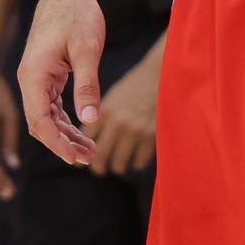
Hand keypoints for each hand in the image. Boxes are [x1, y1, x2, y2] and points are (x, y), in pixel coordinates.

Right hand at [17, 0, 106, 165]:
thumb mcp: (87, 49)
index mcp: (33, 75)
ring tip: (89, 149)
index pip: (40, 121)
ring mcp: (37, 76)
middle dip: (63, 143)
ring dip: (66, 132)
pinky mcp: (46, 71)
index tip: (76, 158)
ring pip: (47, 114)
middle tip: (89, 158)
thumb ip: (87, 85)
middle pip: (41, 122)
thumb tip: (90, 120)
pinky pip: (52, 103)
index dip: (57, 143)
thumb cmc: (78, 14)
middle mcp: (30, 78)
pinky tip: (81, 128)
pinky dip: (65, 117)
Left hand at [87, 39, 161, 176]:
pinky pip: (138, 162)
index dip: (83, 148)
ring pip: (119, 164)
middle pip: (100, 158)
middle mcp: (117, 124)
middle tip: (100, 169)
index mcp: (105, 112)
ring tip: (119, 163)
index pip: (87, 140)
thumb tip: (89, 140)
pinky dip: (136, 162)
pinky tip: (136, 157)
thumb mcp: (114, 97)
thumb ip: (102, 117)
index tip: (84, 155)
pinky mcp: (151, 137)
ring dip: (118, 166)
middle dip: (98, 167)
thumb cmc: (136, 86)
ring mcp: (135, 132)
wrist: (161, 75)